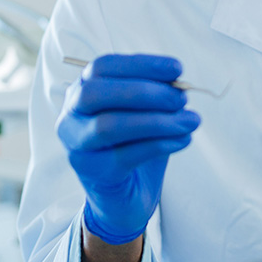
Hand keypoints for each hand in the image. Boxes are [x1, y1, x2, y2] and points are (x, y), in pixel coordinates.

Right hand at [57, 54, 199, 244]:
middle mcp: (70, 117)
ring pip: (109, 126)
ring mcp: (77, 147)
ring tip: (191, 121)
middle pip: (95, 93)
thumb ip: (155, 95)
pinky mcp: (93, 173)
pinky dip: (160, 144)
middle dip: (142, 92)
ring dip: (156, 121)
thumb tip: (178, 84)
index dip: (140, 64)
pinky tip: (183, 140)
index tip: (177, 69)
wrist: (125, 198)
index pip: (103, 67)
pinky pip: (126, 155)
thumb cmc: (135, 146)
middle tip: (181, 98)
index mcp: (81, 91)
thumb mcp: (145, 113)